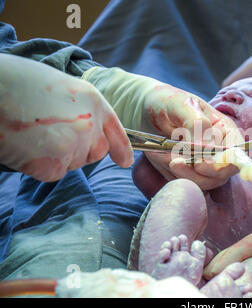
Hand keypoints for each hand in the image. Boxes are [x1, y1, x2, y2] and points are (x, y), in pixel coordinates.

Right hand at [0, 54, 132, 181]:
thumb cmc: (18, 83)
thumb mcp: (62, 88)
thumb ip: (81, 109)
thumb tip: (87, 129)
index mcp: (94, 101)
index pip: (117, 132)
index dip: (122, 149)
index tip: (124, 161)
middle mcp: (90, 125)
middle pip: (96, 152)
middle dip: (79, 150)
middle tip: (50, 134)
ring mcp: (74, 145)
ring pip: (72, 163)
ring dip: (56, 156)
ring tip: (32, 133)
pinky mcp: (54, 164)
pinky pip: (54, 173)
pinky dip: (40, 166)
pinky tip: (26, 146)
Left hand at [82, 67, 242, 188]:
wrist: (144, 111)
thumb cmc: (166, 102)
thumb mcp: (179, 104)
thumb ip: (195, 121)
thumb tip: (206, 147)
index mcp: (224, 130)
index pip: (237, 152)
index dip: (225, 161)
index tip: (202, 162)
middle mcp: (219, 150)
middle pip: (223, 173)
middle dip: (202, 172)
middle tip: (176, 162)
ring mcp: (205, 164)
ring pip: (205, 181)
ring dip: (186, 174)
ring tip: (167, 158)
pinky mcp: (189, 173)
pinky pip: (187, 183)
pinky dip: (175, 175)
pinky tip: (163, 159)